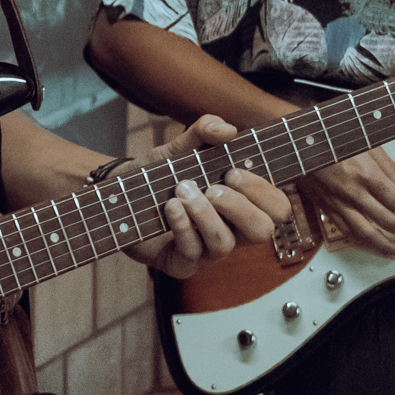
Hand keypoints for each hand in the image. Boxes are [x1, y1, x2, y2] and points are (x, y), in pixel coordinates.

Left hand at [126, 116, 288, 278]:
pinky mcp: (182, 265)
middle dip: (240, 206)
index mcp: (241, 204)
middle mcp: (231, 230)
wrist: (117, 198)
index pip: (277, 207)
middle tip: (214, 187)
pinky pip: (193, 252)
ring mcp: (207, 251)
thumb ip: (203, 132)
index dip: (263, 191)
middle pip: (263, 231)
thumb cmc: (156, 178)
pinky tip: (169, 206)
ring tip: (182, 190)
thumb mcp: (178, 148)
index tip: (233, 171)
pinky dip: (182, 225)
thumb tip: (228, 130)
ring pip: (224, 243)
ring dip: (204, 213)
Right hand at [298, 146, 394, 258]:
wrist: (297, 144)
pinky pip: (345, 231)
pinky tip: (371, 247)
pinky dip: (361, 242)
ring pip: (366, 233)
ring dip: (386, 247)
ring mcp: (338, 203)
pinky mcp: (326, 208)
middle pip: (387, 221)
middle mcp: (353, 193)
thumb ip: (388, 166)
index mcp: (365, 175)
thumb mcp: (365, 143)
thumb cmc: (330, 139)